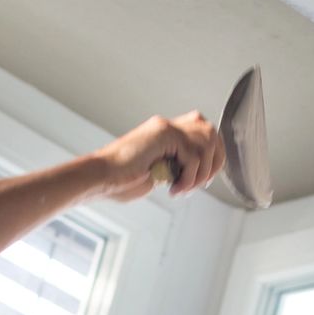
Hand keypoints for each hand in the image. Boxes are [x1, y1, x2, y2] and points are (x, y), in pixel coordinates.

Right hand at [92, 112, 225, 201]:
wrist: (100, 177)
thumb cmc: (119, 180)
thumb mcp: (156, 173)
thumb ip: (174, 167)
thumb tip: (193, 175)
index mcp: (164, 133)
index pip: (203, 133)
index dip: (211, 156)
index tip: (201, 180)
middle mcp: (167, 125)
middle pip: (211, 133)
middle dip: (213, 163)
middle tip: (197, 184)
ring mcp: (166, 128)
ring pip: (207, 145)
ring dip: (200, 173)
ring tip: (182, 188)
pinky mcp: (165, 135)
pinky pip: (194, 157)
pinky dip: (189, 178)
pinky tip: (173, 188)